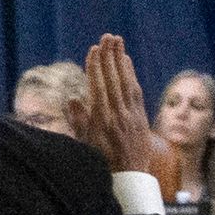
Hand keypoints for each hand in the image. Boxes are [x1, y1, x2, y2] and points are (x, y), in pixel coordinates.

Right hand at [74, 33, 156, 176]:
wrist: (129, 178)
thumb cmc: (101, 162)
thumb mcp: (84, 144)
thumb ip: (79, 121)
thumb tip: (73, 99)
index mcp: (102, 119)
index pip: (99, 86)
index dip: (96, 67)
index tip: (93, 49)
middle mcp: (119, 114)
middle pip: (114, 79)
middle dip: (110, 57)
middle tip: (108, 37)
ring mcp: (132, 115)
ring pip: (127, 82)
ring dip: (122, 60)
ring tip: (118, 43)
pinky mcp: (140, 117)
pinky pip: (137, 92)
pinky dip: (132, 75)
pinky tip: (127, 63)